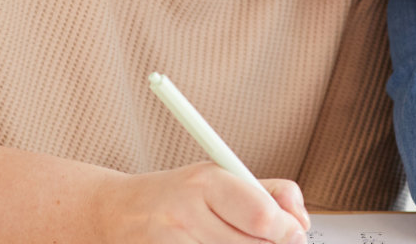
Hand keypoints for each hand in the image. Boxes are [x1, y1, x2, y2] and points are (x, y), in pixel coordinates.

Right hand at [94, 162, 309, 243]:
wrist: (114, 213)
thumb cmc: (174, 196)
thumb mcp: (219, 178)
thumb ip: (266, 192)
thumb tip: (301, 221)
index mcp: (204, 182)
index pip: (261, 215)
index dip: (287, 230)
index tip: (293, 233)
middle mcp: (184, 214)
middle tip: (254, 237)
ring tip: (220, 240)